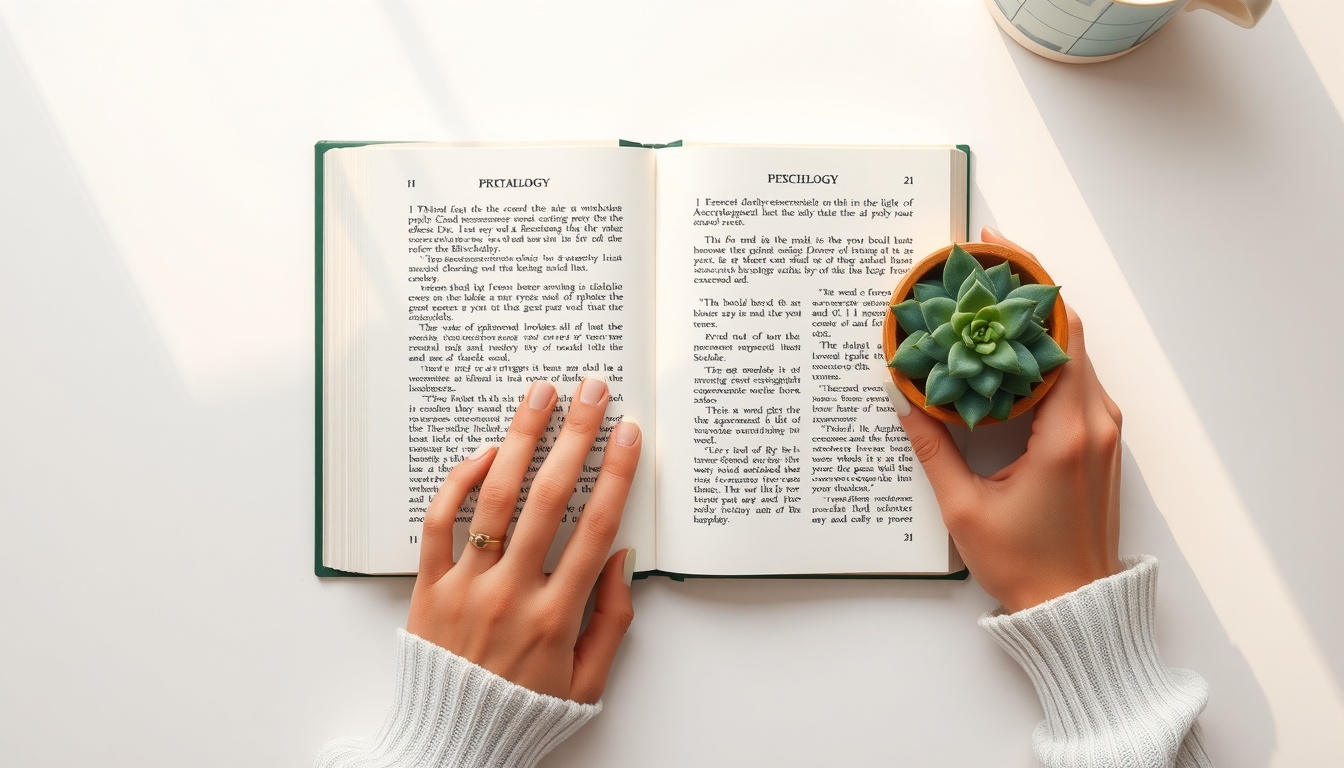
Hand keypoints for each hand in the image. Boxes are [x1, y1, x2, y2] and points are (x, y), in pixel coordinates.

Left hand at [407, 377, 641, 702]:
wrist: (450, 745)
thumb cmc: (523, 712)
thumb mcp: (588, 682)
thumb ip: (612, 619)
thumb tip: (621, 556)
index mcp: (557, 616)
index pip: (596, 527)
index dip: (617, 474)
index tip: (629, 434)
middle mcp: (511, 594)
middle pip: (550, 498)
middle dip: (575, 437)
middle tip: (590, 391)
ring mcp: (465, 587)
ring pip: (496, 498)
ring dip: (520, 439)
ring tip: (538, 394)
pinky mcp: (428, 588)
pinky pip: (439, 524)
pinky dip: (460, 483)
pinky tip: (486, 452)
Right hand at [892, 227, 1123, 611]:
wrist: (1075, 607)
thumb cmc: (1024, 563)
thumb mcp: (964, 506)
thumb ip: (931, 446)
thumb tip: (902, 398)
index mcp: (1067, 431)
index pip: (1057, 334)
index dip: (1029, 285)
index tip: (998, 250)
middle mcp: (1096, 422)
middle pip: (1069, 332)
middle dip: (1028, 292)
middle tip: (984, 264)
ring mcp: (1104, 431)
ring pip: (1075, 354)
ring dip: (1035, 324)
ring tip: (988, 302)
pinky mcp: (1100, 443)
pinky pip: (1076, 381)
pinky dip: (1045, 356)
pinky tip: (1007, 353)